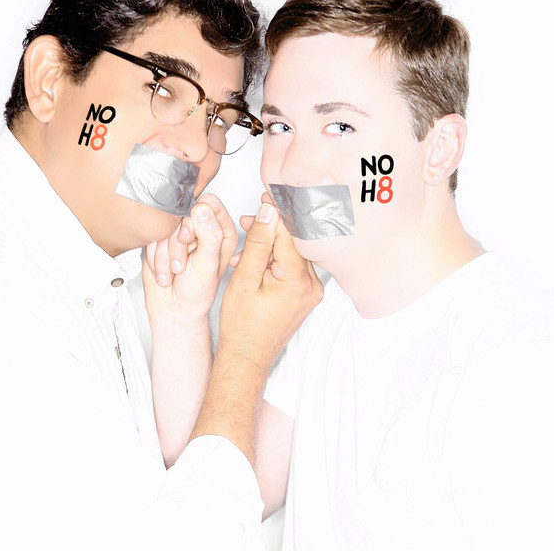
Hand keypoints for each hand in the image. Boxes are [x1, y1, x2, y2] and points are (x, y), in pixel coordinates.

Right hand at [143, 194, 236, 326]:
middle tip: (182, 263)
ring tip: (176, 271)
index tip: (189, 238)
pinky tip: (165, 270)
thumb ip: (209, 236)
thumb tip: (202, 210)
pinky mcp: (163, 241)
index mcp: (222, 231)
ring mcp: (181, 235)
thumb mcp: (209, 264)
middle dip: (177, 242)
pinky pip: (152, 237)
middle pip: (183, 214)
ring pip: (165, 226)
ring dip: (166, 253)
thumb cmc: (198, 293)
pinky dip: (155, 256)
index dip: (195, 218)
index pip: (209, 203)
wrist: (175, 310)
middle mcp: (203, 230)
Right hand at [219, 201, 323, 371]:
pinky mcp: (305, 295)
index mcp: (298, 280)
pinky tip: (255, 261)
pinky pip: (293, 266)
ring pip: (292, 253)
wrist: (246, 357)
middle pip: (294, 241)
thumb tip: (268, 212)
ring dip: (270, 244)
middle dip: (270, 228)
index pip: (289, 233)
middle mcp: (312, 286)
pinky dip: (275, 259)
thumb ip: (258, 242)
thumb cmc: (242, 326)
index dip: (276, 212)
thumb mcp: (244, 278)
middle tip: (248, 221)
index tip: (265, 196)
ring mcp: (311, 291)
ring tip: (244, 249)